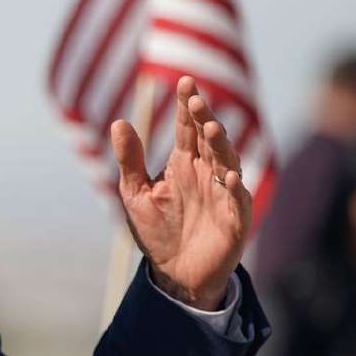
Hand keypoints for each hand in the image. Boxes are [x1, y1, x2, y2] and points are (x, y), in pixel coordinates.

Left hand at [111, 76, 252, 309]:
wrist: (174, 273)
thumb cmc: (157, 230)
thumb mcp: (135, 193)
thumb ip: (130, 160)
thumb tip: (118, 122)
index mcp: (184, 163)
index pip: (188, 128)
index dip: (187, 105)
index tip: (184, 82)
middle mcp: (207, 173)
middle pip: (209, 139)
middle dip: (204, 118)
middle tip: (195, 99)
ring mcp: (223, 194)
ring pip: (227, 162)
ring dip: (221, 145)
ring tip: (211, 128)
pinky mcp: (234, 219)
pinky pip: (237, 201)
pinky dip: (234, 189)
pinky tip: (229, 178)